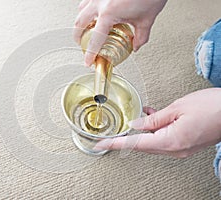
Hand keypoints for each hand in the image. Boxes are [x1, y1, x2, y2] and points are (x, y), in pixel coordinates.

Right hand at [73, 0, 166, 65]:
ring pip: (80, 10)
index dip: (90, 53)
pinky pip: (87, 0)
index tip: (88, 61)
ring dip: (80, 21)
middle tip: (81, 44)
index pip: (95, 39)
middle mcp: (99, 2)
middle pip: (79, 23)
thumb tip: (136, 45)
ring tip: (84, 28)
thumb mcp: (147, 19)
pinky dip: (86, 8)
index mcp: (109, 13)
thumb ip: (140, 36)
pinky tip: (92, 12)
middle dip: (78, 37)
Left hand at [95, 88, 220, 157]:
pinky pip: (163, 139)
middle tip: (113, 132)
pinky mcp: (186, 145)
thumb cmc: (213, 107)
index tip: (101, 145)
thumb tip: (136, 125)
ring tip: (137, 118)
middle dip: (128, 137)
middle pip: (143, 145)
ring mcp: (181, 149)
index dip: (115, 144)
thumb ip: (153, 119)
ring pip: (152, 142)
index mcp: (170, 141)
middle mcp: (175, 150)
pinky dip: (154, 130)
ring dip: (142, 131)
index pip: (135, 144)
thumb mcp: (177, 108)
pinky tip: (152, 118)